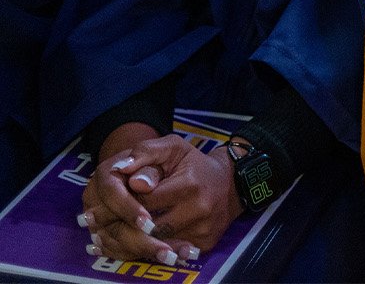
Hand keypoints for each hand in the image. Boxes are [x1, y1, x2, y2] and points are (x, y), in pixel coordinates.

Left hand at [84, 134, 240, 264]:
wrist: (231, 183)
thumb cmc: (195, 164)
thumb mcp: (174, 147)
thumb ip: (146, 152)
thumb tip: (123, 170)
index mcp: (189, 185)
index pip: (144, 202)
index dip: (121, 205)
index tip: (102, 208)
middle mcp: (199, 210)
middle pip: (148, 228)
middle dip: (123, 227)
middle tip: (98, 229)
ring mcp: (203, 230)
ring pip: (157, 244)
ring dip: (133, 241)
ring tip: (110, 238)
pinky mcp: (204, 245)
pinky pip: (170, 253)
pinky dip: (151, 250)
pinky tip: (135, 245)